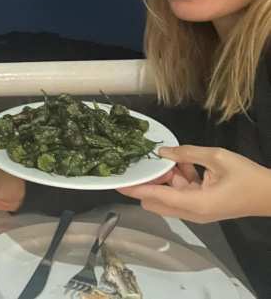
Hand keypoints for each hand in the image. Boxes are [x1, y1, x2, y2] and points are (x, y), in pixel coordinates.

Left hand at [117, 145, 270, 222]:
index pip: (156, 196)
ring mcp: (196, 212)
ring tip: (176, 160)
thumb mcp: (216, 157)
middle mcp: (192, 212)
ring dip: (167, 179)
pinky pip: (181, 194)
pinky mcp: (201, 207)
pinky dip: (179, 180)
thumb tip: (163, 152)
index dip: (135, 188)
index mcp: (195, 203)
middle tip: (156, 162)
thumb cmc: (247, 177)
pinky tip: (186, 164)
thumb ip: (187, 153)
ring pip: (168, 196)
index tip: (118, 182)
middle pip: (157, 200)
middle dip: (151, 181)